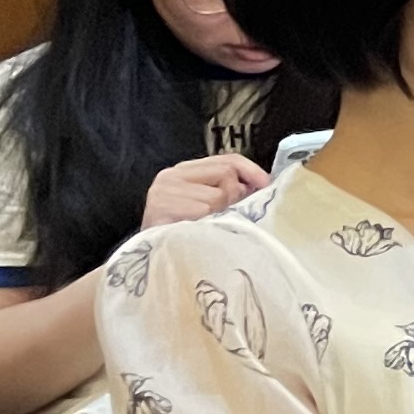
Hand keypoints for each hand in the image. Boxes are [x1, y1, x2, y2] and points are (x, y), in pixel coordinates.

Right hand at [138, 151, 268, 232]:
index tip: (266, 184)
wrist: (148, 254)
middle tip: (226, 213)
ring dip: (219, 213)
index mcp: (184, 170)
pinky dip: (207, 223)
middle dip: (234, 195)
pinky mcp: (161, 208)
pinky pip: (202, 211)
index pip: (226, 159)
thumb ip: (228, 190)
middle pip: (225, 174)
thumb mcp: (207, 205)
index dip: (250, 170)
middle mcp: (171, 175)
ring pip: (216, 195)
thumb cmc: (181, 231)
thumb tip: (260, 185)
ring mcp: (164, 191)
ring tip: (207, 224)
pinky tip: (198, 230)